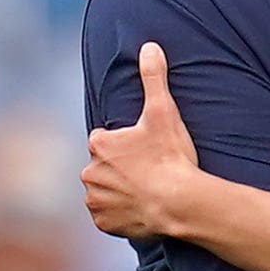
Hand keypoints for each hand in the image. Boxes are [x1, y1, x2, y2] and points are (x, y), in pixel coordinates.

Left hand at [83, 42, 199, 238]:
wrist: (180, 203)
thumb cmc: (171, 157)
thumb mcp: (164, 113)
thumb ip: (154, 78)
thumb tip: (149, 46)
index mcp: (99, 144)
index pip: (106, 141)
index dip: (127, 145)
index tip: (146, 151)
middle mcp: (89, 172)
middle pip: (104, 167)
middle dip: (121, 169)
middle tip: (149, 172)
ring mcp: (95, 200)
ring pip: (104, 192)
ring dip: (119, 192)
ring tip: (147, 191)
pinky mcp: (103, 223)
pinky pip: (108, 217)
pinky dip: (121, 214)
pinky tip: (142, 209)